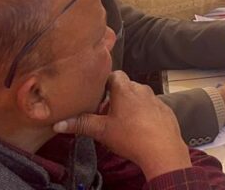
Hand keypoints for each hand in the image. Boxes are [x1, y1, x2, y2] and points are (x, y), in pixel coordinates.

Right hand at [53, 72, 190, 179]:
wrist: (162, 150)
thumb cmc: (132, 137)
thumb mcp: (102, 130)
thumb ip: (81, 124)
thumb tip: (59, 123)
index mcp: (125, 89)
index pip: (114, 75)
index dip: (104, 83)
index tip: (97, 94)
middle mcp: (142, 90)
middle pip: (125, 87)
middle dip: (115, 97)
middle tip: (105, 113)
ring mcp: (155, 99)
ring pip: (138, 97)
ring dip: (129, 106)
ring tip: (121, 123)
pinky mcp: (165, 110)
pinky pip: (150, 107)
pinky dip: (143, 114)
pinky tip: (138, 128)